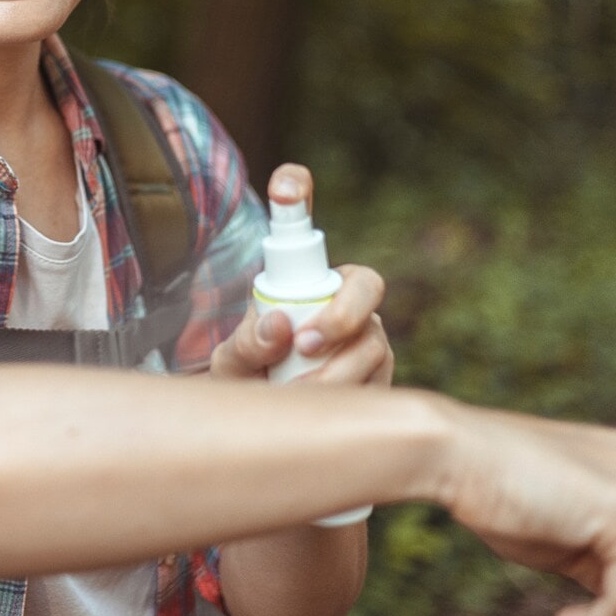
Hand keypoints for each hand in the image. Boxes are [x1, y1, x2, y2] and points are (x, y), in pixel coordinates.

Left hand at [208, 163, 394, 386]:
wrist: (269, 429)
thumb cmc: (249, 383)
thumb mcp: (232, 364)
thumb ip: (246, 343)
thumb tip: (278, 324)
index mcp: (304, 281)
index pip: (303, 229)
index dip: (296, 193)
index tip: (283, 186)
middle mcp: (345, 300)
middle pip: (366, 284)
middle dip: (341, 314)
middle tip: (304, 345)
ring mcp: (370, 337)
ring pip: (371, 344)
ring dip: (332, 372)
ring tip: (294, 394)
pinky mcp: (384, 378)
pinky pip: (379, 382)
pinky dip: (347, 397)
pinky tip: (320, 408)